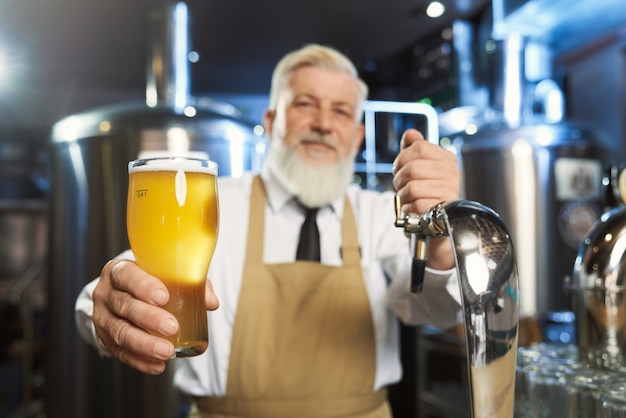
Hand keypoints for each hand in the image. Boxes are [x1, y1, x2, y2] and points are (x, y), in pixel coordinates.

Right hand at [91, 259, 218, 373]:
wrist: (120, 294)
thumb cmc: (148, 281)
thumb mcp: (164, 274)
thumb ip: (189, 283)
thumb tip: (211, 302)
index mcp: (118, 271)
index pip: (126, 275)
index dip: (143, 286)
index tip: (163, 297)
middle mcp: (106, 293)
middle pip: (124, 306)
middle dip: (148, 318)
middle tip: (172, 327)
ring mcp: (102, 318)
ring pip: (120, 332)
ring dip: (144, 344)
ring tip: (166, 351)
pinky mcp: (104, 339)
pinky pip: (120, 353)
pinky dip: (140, 361)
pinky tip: (157, 365)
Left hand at [392, 129, 459, 269]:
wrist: (439, 223)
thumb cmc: (428, 193)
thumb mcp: (421, 168)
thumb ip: (415, 149)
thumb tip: (411, 133)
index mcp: (447, 159)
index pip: (419, 147)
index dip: (403, 157)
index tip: (400, 167)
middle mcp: (452, 174)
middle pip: (412, 168)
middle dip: (399, 178)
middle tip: (401, 185)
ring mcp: (449, 191)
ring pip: (411, 187)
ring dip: (401, 196)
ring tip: (407, 198)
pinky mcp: (442, 210)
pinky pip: (414, 204)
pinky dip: (407, 208)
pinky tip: (412, 209)